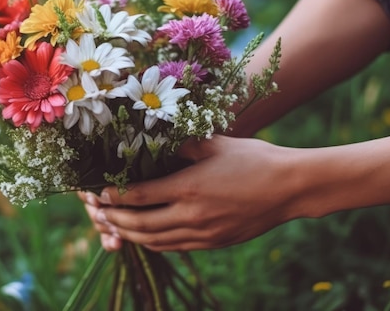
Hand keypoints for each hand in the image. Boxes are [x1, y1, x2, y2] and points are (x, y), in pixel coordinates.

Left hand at [78, 135, 299, 251]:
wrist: (290, 188)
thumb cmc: (254, 159)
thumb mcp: (215, 144)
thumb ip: (181, 144)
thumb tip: (154, 141)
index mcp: (189, 187)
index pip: (140, 196)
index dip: (116, 197)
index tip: (100, 194)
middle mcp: (192, 215)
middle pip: (141, 225)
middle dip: (115, 220)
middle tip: (99, 214)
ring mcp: (203, 234)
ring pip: (156, 241)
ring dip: (131, 235)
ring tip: (115, 227)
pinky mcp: (214, 243)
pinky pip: (175, 247)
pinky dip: (154, 244)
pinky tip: (146, 237)